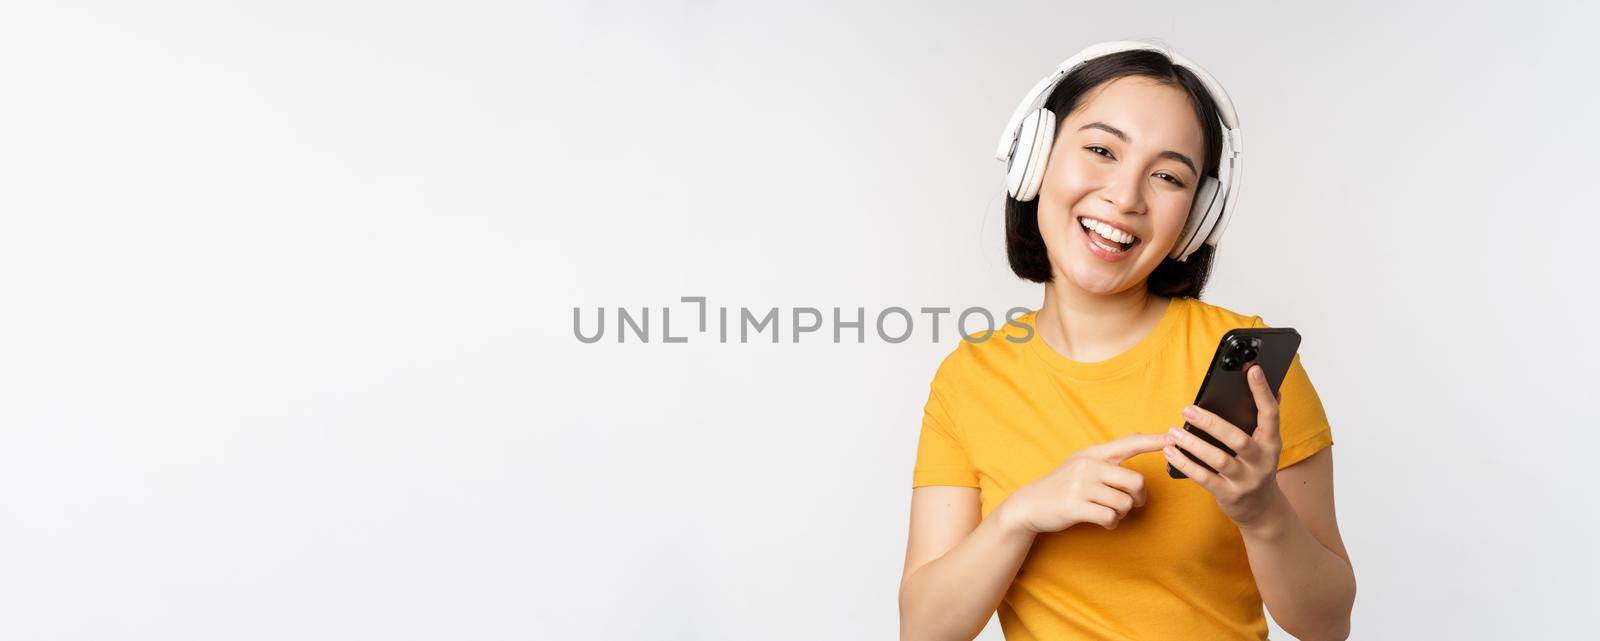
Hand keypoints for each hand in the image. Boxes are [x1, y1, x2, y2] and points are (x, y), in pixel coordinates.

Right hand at [1000, 432, 1167, 534]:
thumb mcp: (1081, 462)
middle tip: (1132, 504)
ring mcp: (1081, 486)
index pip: (1129, 444)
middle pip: (1136, 482)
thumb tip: (1137, 434)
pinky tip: (1103, 521)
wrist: (1030, 504)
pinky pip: (1110, 517)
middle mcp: (1088, 466)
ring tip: (1111, 512)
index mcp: (1093, 453)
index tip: (1173, 437)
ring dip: (1123, 513)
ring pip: (1124, 503)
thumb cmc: (1061, 485)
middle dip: (1139, 498)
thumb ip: (1109, 453)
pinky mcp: (1075, 506)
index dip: (1153, 441)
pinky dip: (1112, 523)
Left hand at [1163, 363, 1285, 526]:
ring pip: (1219, 460)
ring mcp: (1247, 479)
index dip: (1262, 391)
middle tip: (1187, 409)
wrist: (1263, 511)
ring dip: (1193, 444)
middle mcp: (1262, 461)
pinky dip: (1186, 464)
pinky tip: (1171, 452)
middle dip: (1212, 423)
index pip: (1271, 413)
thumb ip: (1265, 420)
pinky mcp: (1230, 494)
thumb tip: (1274, 387)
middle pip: (1238, 439)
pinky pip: (1205, 478)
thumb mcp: (1266, 445)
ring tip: (1174, 432)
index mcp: (1271, 443)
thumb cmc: (1257, 468)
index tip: (1252, 369)